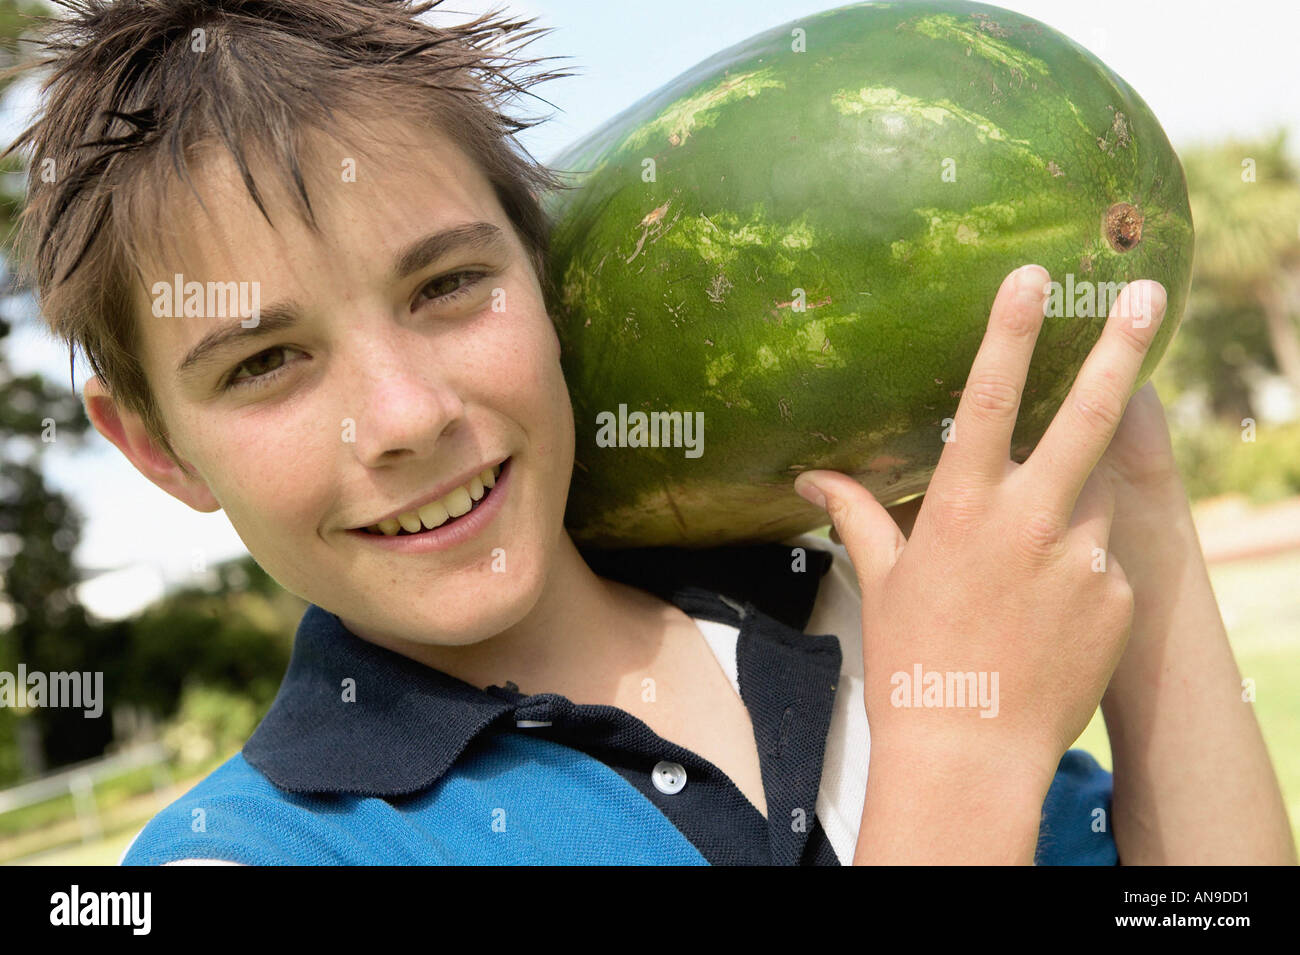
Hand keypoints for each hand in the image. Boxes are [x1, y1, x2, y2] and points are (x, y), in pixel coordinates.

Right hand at [795, 264, 1168, 779]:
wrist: (971, 754)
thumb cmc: (913, 663)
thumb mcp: (883, 582)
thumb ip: (855, 515)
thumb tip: (810, 478)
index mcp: (965, 508)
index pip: (991, 399)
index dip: (1010, 331)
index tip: (1033, 275)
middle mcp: (1033, 521)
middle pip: (1089, 417)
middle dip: (1120, 348)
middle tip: (1147, 295)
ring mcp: (1085, 559)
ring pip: (1096, 496)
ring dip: (1074, 501)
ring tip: (1030, 566)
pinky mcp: (1119, 597)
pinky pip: (1106, 559)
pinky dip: (1082, 568)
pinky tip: (1046, 615)